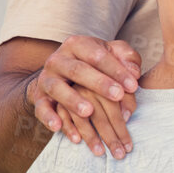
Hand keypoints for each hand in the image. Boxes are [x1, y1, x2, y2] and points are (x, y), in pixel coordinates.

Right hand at [33, 36, 139, 159]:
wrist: (61, 73)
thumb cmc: (95, 64)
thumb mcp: (112, 54)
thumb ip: (126, 58)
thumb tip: (134, 72)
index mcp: (78, 45)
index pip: (98, 55)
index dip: (117, 70)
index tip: (133, 86)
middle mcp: (58, 60)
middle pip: (78, 70)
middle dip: (99, 83)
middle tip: (118, 96)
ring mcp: (46, 78)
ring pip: (57, 88)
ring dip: (73, 101)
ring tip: (89, 112)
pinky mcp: (39, 97)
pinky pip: (41, 108)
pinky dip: (48, 118)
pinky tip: (58, 127)